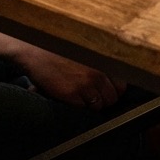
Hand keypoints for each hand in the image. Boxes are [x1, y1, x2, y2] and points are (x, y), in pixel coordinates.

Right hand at [0, 30, 124, 109]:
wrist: (37, 53)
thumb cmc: (62, 51)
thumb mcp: (88, 52)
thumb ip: (101, 64)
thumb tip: (116, 82)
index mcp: (104, 60)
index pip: (122, 84)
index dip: (114, 91)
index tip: (108, 92)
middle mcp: (98, 72)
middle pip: (113, 97)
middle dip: (105, 100)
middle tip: (94, 98)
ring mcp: (86, 83)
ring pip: (100, 105)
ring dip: (93, 105)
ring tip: (83, 98)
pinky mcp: (72, 94)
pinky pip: (84, 108)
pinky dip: (80, 107)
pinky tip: (72, 99)